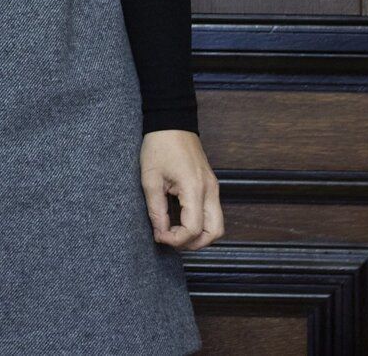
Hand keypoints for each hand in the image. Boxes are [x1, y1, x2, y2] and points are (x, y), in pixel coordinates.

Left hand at [140, 129, 222, 250]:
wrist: (172, 123)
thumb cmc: (159, 146)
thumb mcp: (150, 178)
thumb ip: (156, 209)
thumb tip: (160, 232)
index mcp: (194, 188)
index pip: (193, 228)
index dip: (176, 239)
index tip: (159, 236)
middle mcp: (210, 191)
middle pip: (214, 233)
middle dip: (194, 244)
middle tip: (170, 240)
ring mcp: (213, 188)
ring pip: (217, 225)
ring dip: (199, 235)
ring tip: (175, 232)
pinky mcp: (211, 186)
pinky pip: (212, 213)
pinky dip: (200, 224)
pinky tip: (180, 220)